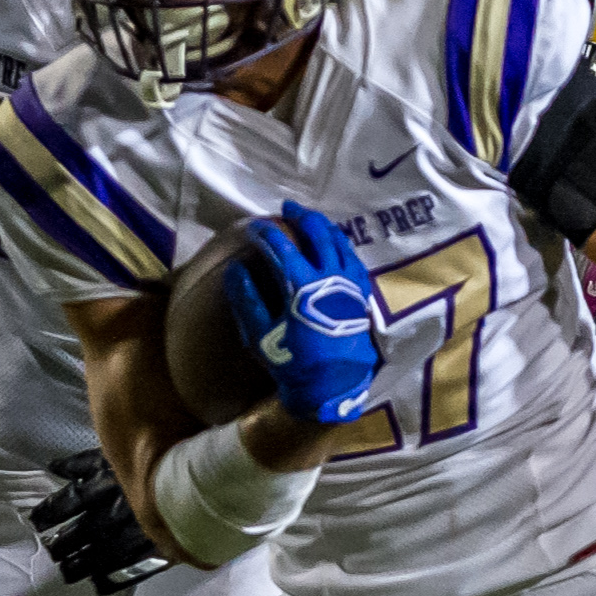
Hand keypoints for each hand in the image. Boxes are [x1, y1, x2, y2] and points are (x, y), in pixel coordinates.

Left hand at [30, 448, 169, 592]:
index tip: (36, 522)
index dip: (51, 512)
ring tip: (67, 573)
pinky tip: (99, 587)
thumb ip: (88, 461)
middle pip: (81, 531)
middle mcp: (114, 510)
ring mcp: (134, 532)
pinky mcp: (156, 549)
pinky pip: (129, 570)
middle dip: (63, 543)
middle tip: (52, 553)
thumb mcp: (119, 451)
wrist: (205, 473)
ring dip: (81, 563)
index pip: (70, 501)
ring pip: (99, 553)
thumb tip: (54, 466)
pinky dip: (112, 580)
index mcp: (105, 484)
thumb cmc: (164, 450)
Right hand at [224, 200, 380, 424]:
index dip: (265, 232)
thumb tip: (235, 269)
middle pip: (317, 234)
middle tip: (288, 208)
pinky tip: (338, 244)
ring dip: (324, 226)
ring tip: (313, 218)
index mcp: (301, 285)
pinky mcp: (361, 295)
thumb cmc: (293, 364)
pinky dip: (342, 244)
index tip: (253, 227)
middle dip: (301, 216)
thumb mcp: (261, 336)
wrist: (332, 388)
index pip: (280, 246)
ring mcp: (349, 284)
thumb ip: (246, 301)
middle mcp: (329, 277)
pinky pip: (353, 259)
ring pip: (340, 242)